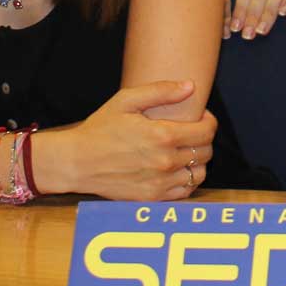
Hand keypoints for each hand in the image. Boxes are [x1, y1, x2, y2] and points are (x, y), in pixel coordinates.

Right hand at [38, 81, 216, 199]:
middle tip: (191, 132)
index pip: (206, 131)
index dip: (209, 121)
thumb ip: (161, 91)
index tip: (200, 117)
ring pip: (199, 174)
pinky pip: (185, 192)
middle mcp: (165, 162)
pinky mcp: (151, 199)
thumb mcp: (126, 101)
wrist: (76, 163)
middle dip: (203, 139)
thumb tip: (190, 86)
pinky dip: (186, 181)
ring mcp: (159, 184)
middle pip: (205, 152)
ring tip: (184, 151)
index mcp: (162, 136)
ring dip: (197, 161)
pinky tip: (175, 169)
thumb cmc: (100, 129)